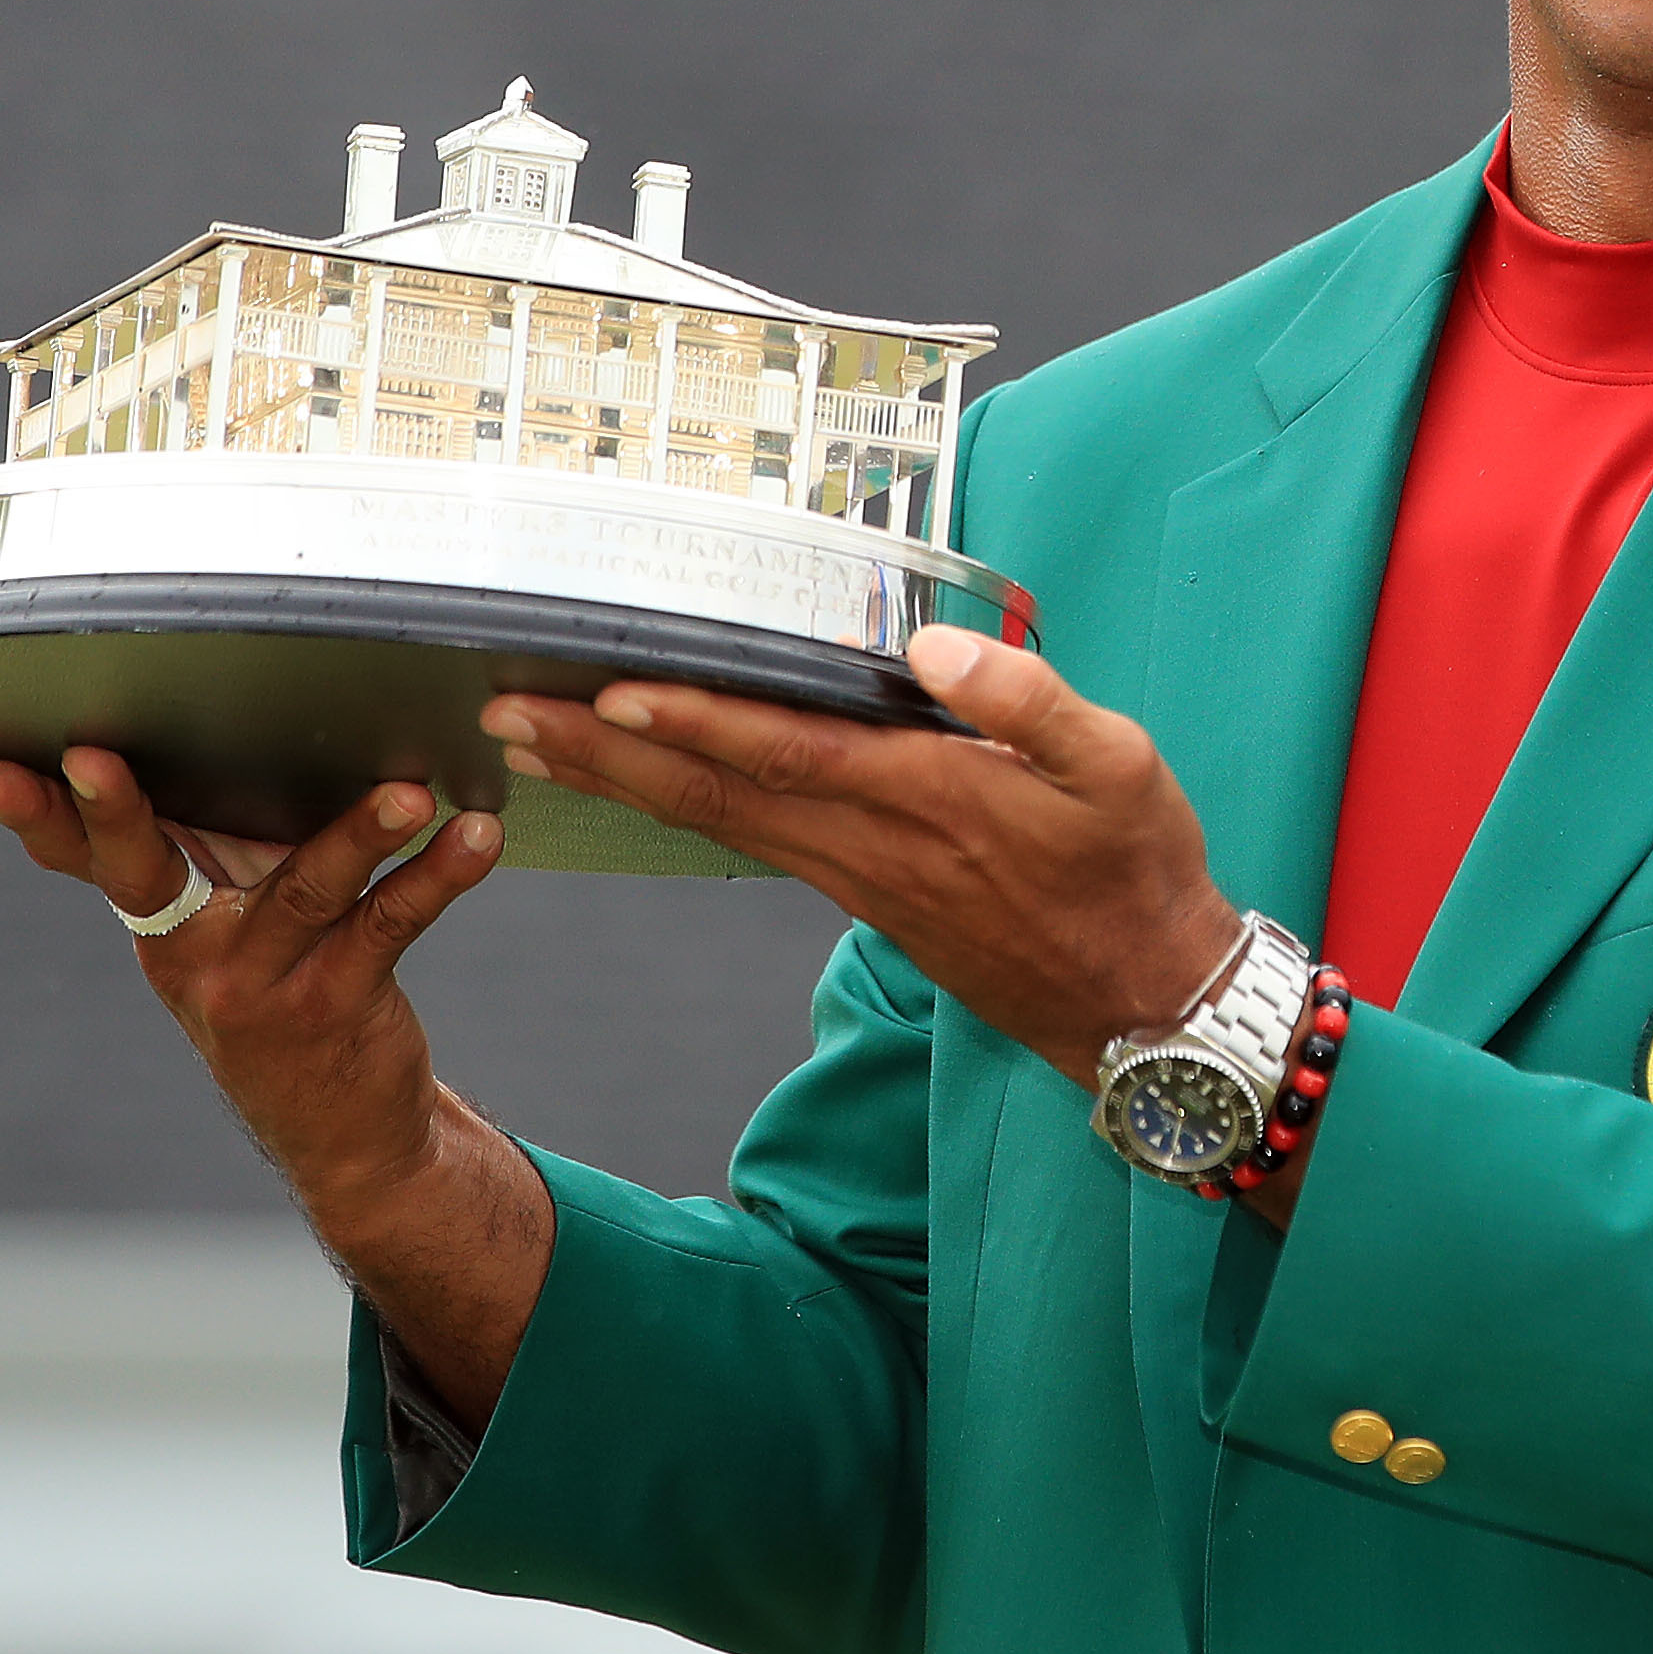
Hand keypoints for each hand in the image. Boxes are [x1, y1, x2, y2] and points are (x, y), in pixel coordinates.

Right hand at [0, 750, 555, 1414]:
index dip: (33, 815)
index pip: (79, 860)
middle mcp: (191, 953)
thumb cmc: (282, 987)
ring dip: (359, 835)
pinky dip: (442, 876)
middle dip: (114, 814)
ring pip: (304, 889)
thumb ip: (199, 845)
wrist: (344, 1133)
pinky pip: (393, 924)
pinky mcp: (340, 1002)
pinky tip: (478, 836)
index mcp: (156, 922)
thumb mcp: (223, 927)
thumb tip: (181, 718)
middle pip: (143, 871)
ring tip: (405, 792)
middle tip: (92, 757)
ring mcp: (262, 984)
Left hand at [475, 628, 1242, 1089]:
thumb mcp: (1121, 768)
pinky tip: (640, 785)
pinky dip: (680, 808)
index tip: (606, 693)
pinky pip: (750, 842)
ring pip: (718, 822)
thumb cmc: (1138, 875)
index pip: (784, 754)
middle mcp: (872, 846)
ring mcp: (859, 879)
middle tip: (505, 716)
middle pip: (713, 794)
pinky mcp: (864, 897)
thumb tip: (935, 647)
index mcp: (928, 801)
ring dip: (621, 782)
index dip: (692, 724)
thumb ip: (1029, 698)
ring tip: (536, 742)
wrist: (1147, 1006)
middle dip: (603, 753)